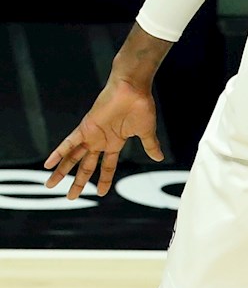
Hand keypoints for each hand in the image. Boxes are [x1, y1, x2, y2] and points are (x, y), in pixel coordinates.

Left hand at [44, 78, 163, 198]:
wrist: (133, 90)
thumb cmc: (141, 107)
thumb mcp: (146, 132)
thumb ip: (150, 145)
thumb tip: (159, 157)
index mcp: (115, 142)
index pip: (108, 166)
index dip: (105, 179)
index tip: (101, 193)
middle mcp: (100, 141)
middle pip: (86, 166)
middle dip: (79, 182)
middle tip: (70, 197)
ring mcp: (91, 135)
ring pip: (73, 158)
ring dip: (62, 171)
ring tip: (50, 185)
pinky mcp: (85, 127)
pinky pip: (68, 143)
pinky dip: (58, 153)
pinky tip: (48, 165)